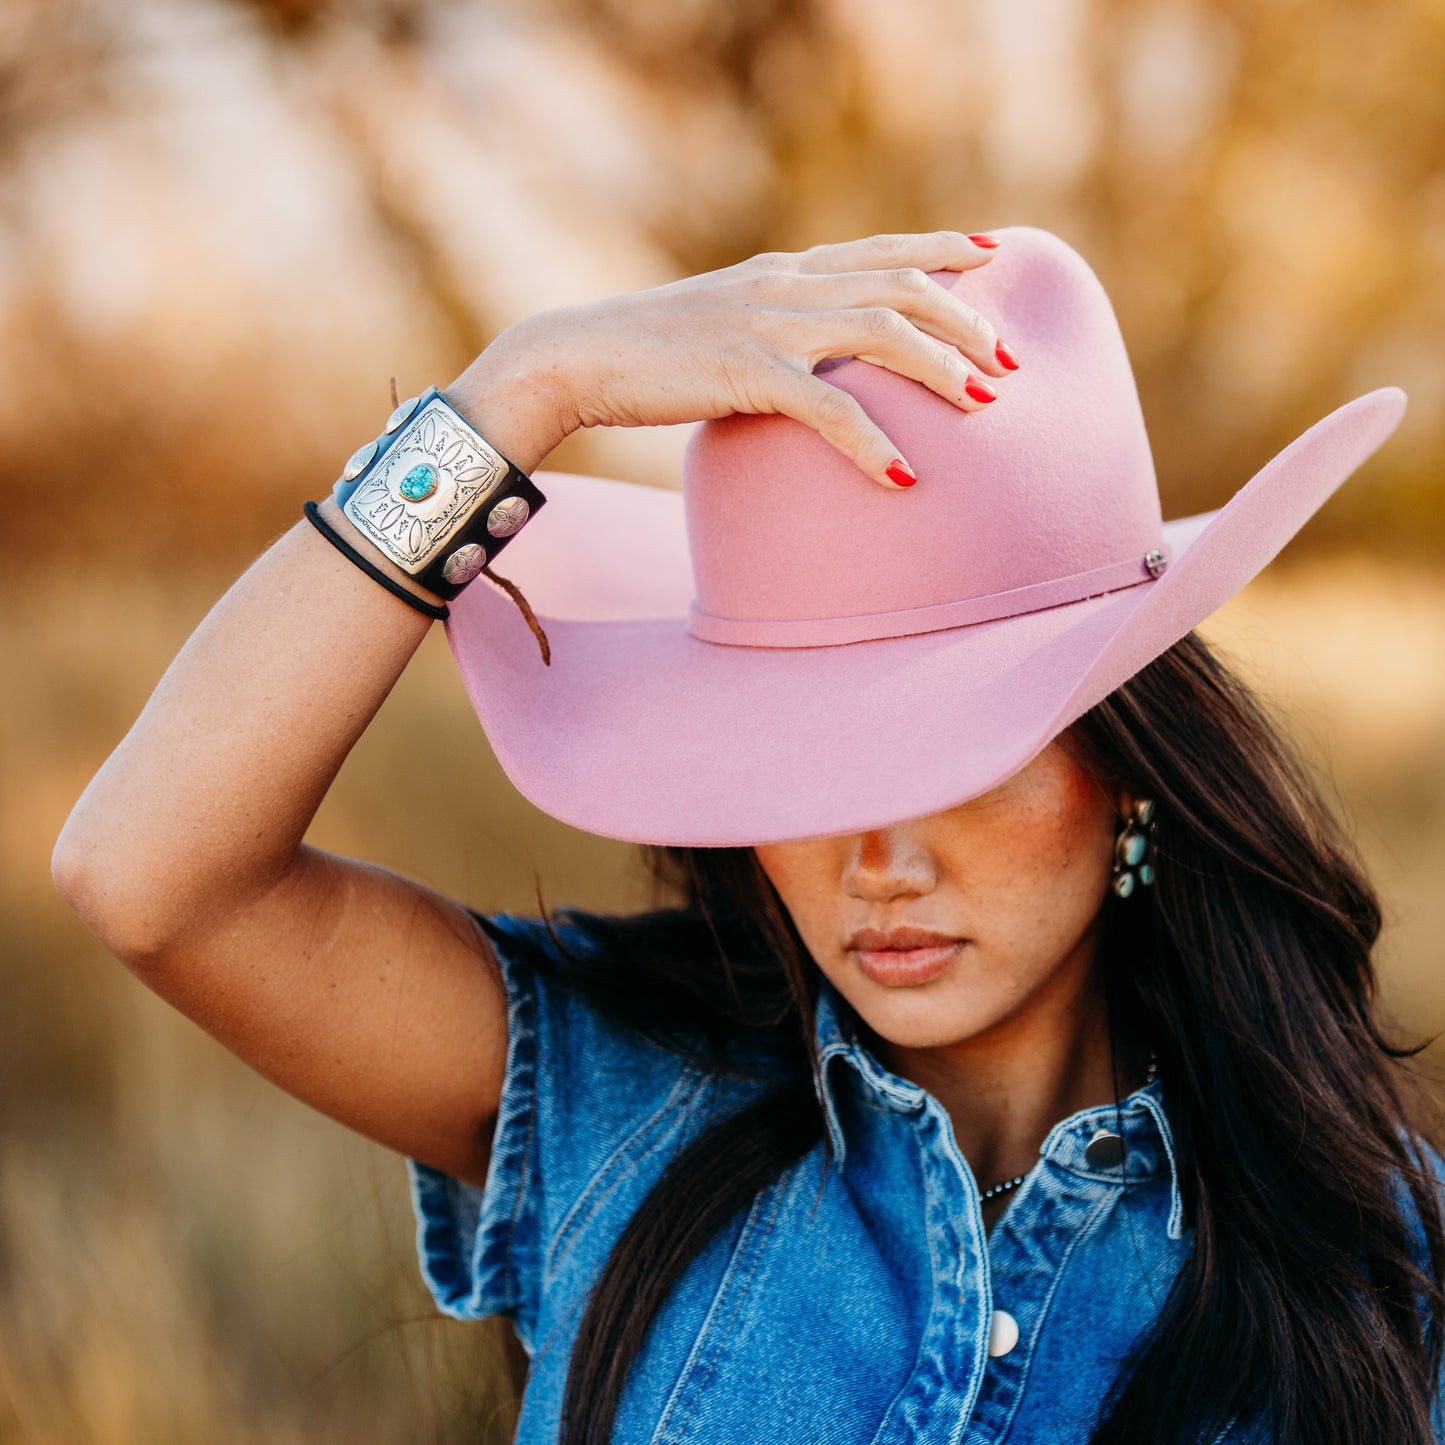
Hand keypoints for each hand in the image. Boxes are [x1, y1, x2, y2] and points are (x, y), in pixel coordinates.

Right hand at [445, 230, 1015, 488]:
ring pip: (883, 331)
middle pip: (901, 286)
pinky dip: (873, 442)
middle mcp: (786, 285)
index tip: (992, 255)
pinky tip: (905, 475)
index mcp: (781, 271)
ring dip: (943, 367)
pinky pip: (830, 408)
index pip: (878, 247)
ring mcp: (769, 325)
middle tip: (1010, 360)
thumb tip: (807, 361)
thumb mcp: (720, 324)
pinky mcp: (747, 373)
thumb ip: (771, 330)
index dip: (941, 249)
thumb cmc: (646, 352)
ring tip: (985, 403)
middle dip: (966, 320)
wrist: (578, 355)